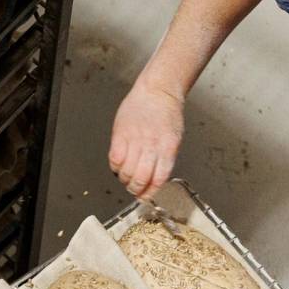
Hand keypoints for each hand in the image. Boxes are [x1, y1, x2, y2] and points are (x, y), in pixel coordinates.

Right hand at [109, 80, 184, 199]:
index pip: (158, 179)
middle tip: (134, 189)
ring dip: (124, 179)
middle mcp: (151, 146)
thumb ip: (165, 158)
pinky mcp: (121, 134)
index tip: (146, 197)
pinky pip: (114, 158)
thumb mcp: (174, 138)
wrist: (158, 91)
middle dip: (135, 189)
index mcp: (168, 149)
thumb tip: (154, 179)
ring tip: (126, 177)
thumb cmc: (167, 114)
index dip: (150, 193)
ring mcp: (135, 140)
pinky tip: (119, 165)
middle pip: (139, 178)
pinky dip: (115, 166)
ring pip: (125, 171)